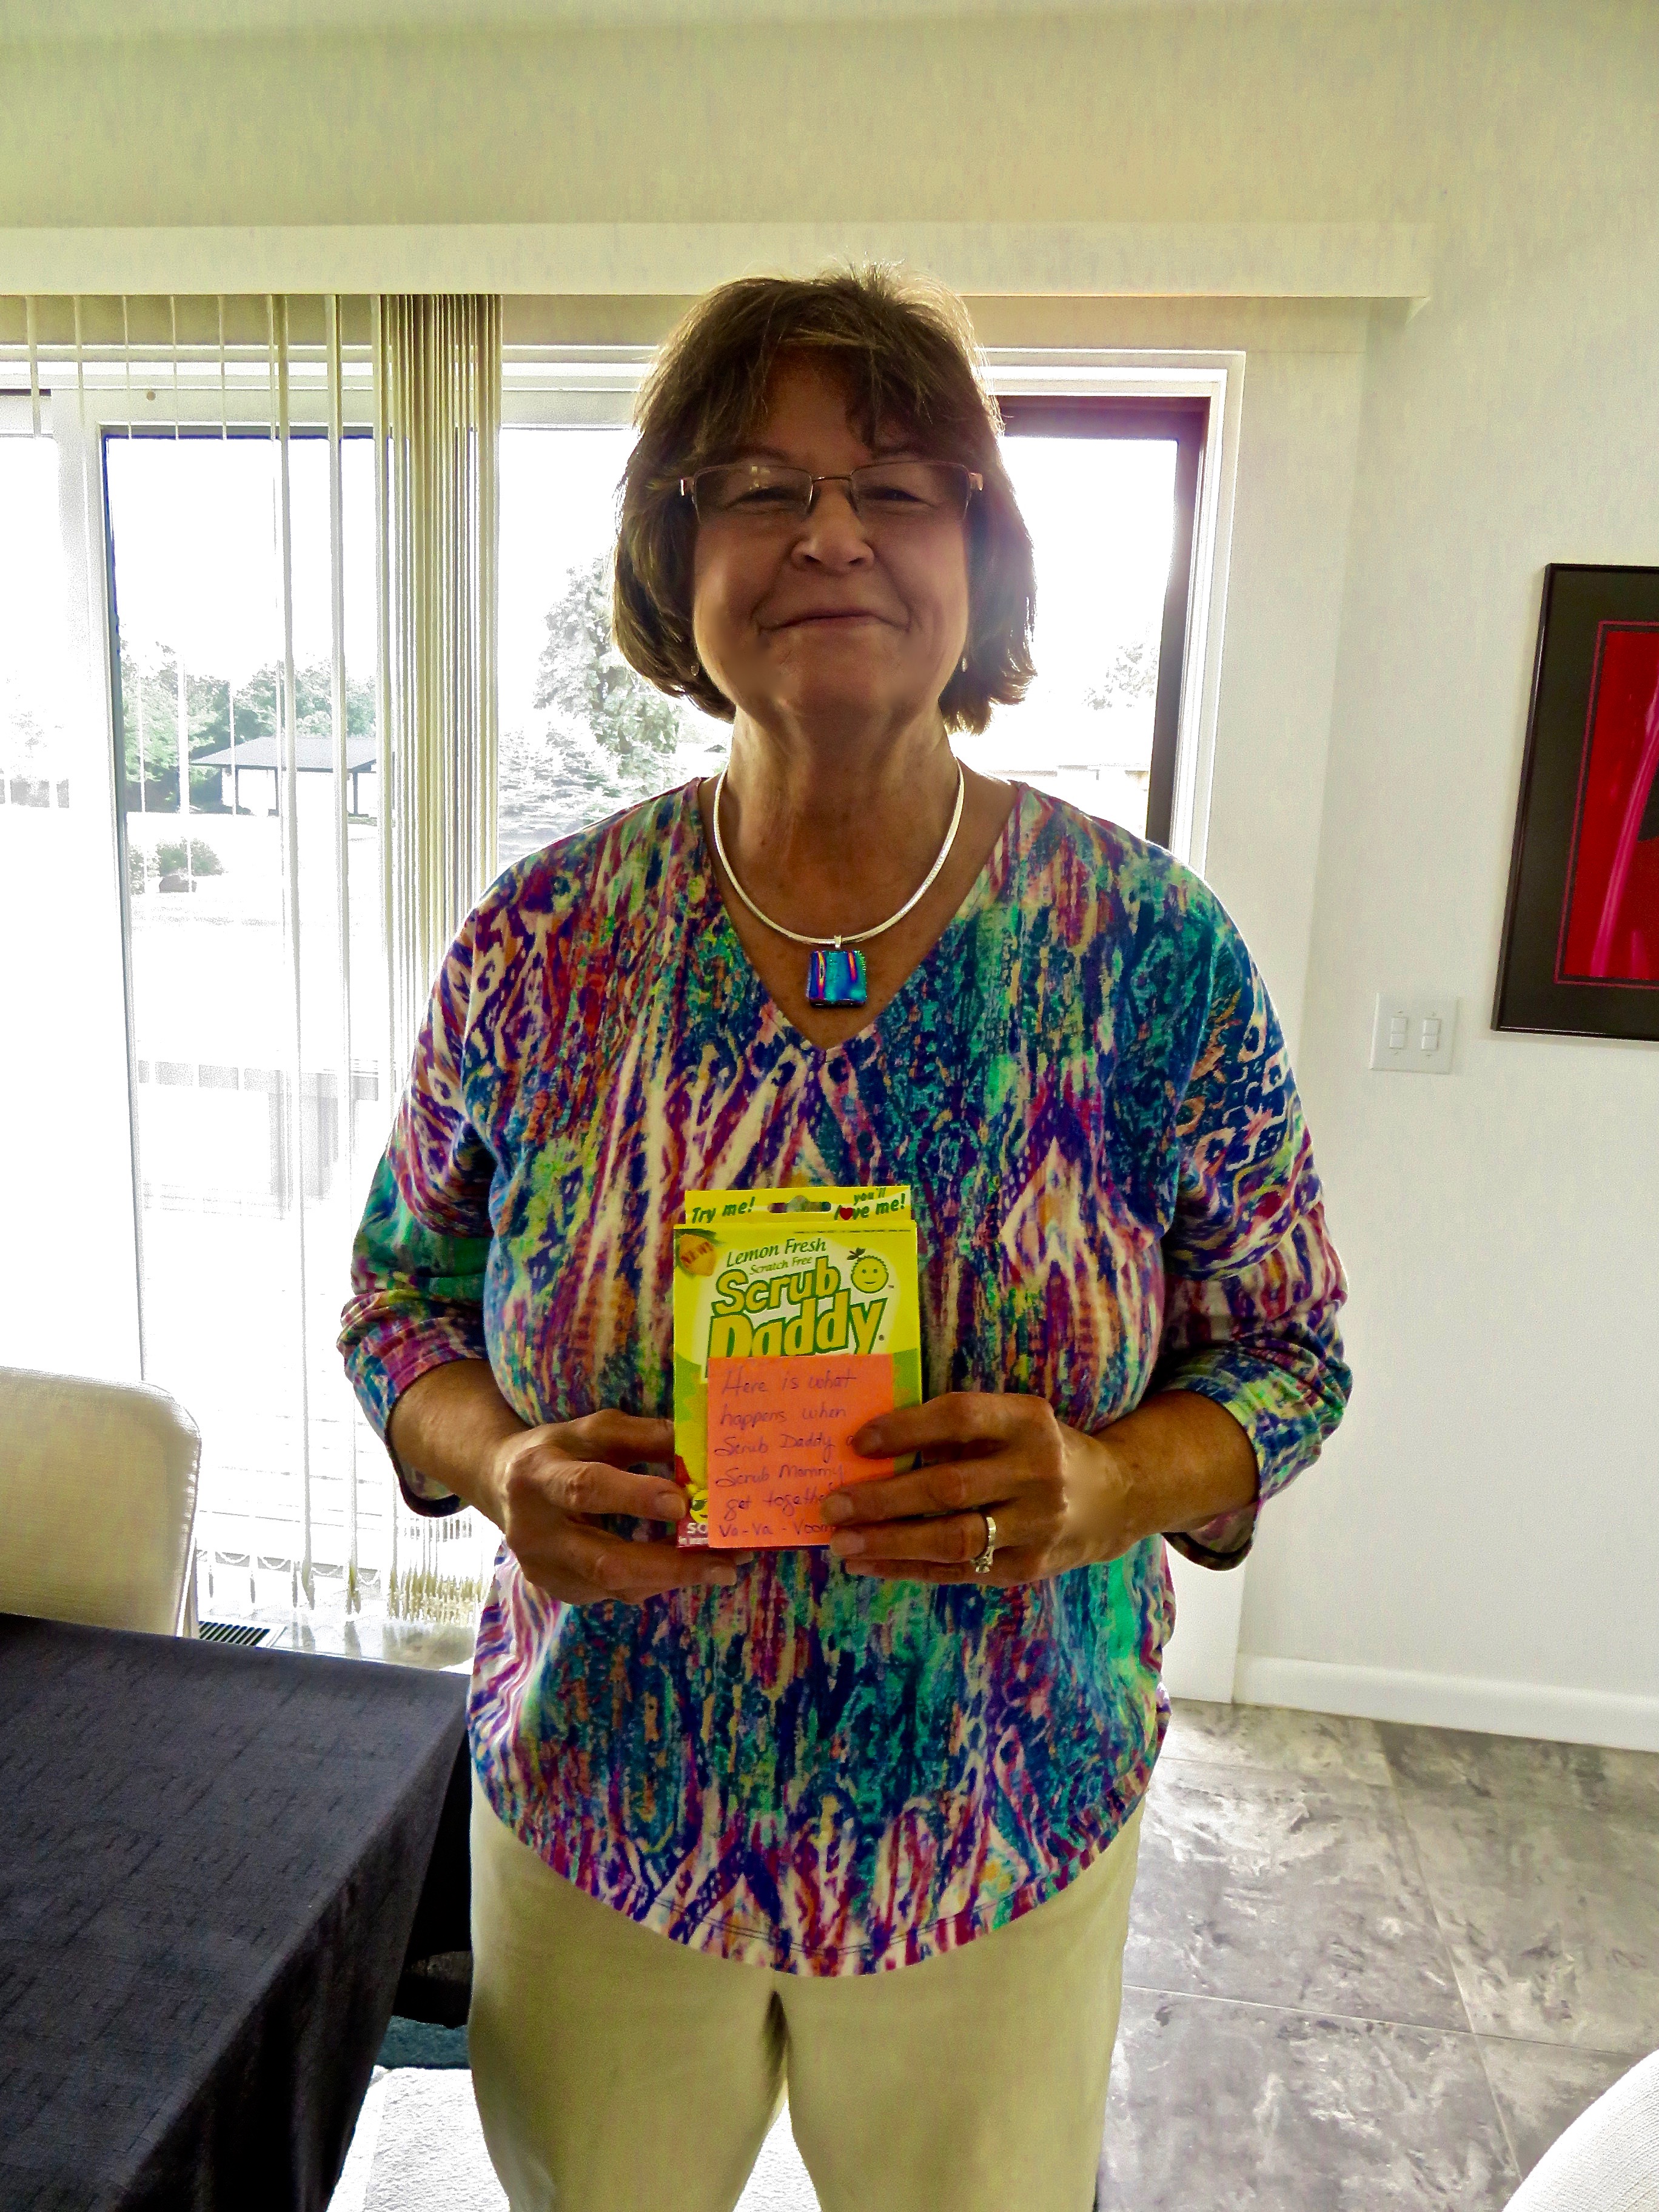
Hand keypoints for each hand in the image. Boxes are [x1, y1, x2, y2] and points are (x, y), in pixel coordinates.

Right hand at [489, 1410, 740, 1605]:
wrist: (502, 1484)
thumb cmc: (559, 1450)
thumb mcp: (594, 1429)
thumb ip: (644, 1435)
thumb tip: (701, 1445)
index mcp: (538, 1476)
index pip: (585, 1489)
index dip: (633, 1497)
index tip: (682, 1502)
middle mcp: (535, 1532)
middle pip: (604, 1560)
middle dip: (670, 1564)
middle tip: (725, 1563)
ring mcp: (544, 1570)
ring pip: (615, 1585)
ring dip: (674, 1577)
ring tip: (725, 1567)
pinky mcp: (559, 1591)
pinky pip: (615, 1593)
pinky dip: (656, 1581)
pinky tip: (689, 1569)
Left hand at [819, 1392, 1132, 1585]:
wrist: (1114, 1498)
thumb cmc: (1039, 1450)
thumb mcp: (1013, 1421)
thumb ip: (958, 1430)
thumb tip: (869, 1448)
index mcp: (1029, 1420)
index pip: (960, 1418)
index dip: (906, 1428)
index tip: (857, 1443)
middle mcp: (1038, 1471)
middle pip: (949, 1487)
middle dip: (882, 1498)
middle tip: (831, 1504)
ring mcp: (1036, 1526)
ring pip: (952, 1538)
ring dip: (889, 1542)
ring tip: (841, 1542)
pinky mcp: (1028, 1568)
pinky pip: (958, 1572)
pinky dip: (909, 1568)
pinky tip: (870, 1563)